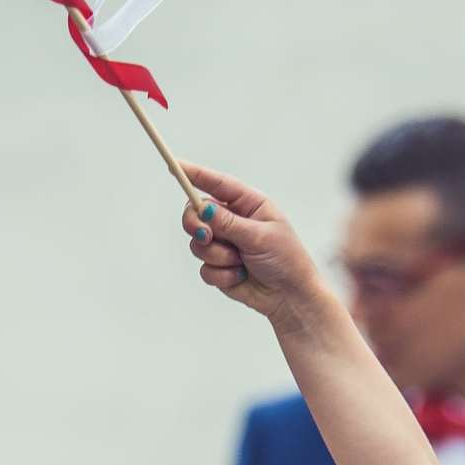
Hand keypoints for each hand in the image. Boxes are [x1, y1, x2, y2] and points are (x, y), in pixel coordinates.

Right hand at [180, 166, 327, 325]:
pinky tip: (240, 276)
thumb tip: (204, 208)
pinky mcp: (219, 268)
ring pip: (198, 244)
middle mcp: (232, 221)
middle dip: (197, 225)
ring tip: (240, 262)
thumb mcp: (260, 236)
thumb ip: (229, 222)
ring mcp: (224, 244)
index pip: (216, 183)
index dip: (193, 174)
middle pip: (195, 213)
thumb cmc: (285, 260)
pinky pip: (204, 268)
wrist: (290, 298)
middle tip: (206, 236)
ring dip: (218, 256)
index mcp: (247, 204)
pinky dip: (221, 275)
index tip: (175, 166)